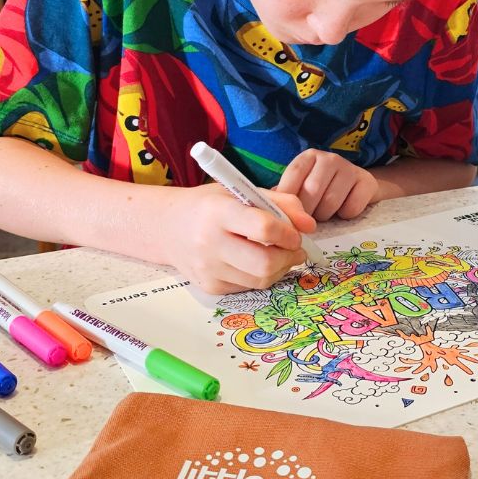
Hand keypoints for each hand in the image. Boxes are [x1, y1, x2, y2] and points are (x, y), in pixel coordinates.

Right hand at [158, 183, 315, 295]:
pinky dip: (262, 276)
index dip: (288, 233)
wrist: (168, 227)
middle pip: (265, 263)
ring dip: (281, 268)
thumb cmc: (210, 205)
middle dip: (290, 257)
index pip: (263, 228)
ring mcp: (208, 269)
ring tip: (279, 253)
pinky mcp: (210, 287)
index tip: (296, 232)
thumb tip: (310, 226)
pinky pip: (249, 286)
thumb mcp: (242, 191)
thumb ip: (281, 203)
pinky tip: (256, 261)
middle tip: (295, 248)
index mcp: (218, 212)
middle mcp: (209, 242)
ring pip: (261, 279)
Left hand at [277, 149, 379, 221]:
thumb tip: (267, 204)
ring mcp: (349, 168)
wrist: (358, 187)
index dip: (288, 198)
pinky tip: (344, 210)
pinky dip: (345, 216)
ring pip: (330, 202)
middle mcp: (329, 158)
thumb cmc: (323, 189)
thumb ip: (285, 193)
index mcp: (309, 157)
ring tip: (325, 214)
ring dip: (325, 216)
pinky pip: (351, 208)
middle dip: (307, 211)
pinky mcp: (366, 182)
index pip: (293, 175)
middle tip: (308, 218)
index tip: (287, 214)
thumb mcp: (302, 186)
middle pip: (312, 191)